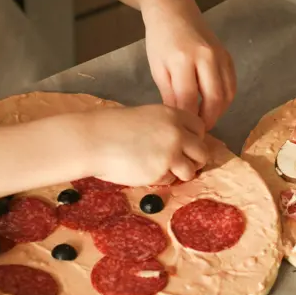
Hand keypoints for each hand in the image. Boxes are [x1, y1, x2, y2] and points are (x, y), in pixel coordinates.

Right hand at [82, 105, 208, 184]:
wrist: (93, 140)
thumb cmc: (112, 127)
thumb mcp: (145, 116)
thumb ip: (166, 126)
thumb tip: (183, 141)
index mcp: (173, 114)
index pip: (200, 128)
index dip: (194, 139)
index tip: (186, 145)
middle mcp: (177, 132)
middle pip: (202, 151)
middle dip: (194, 160)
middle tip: (181, 163)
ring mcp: (170, 153)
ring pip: (191, 170)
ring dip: (180, 173)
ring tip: (162, 169)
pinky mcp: (160, 172)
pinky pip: (170, 180)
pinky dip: (162, 179)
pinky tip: (145, 172)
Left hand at [142, 0, 235, 128]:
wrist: (174, 10)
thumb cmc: (161, 39)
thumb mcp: (158, 68)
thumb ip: (170, 94)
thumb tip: (180, 119)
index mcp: (183, 60)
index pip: (188, 100)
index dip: (188, 119)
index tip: (184, 132)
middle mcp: (206, 57)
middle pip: (213, 100)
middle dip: (207, 120)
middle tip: (198, 131)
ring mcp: (220, 56)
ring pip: (227, 94)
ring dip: (218, 112)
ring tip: (205, 120)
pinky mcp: (228, 56)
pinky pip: (232, 84)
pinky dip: (226, 99)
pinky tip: (214, 105)